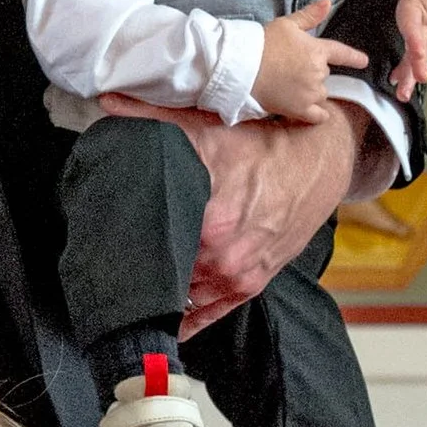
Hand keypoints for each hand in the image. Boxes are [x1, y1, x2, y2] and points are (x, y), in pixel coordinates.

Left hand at [99, 97, 359, 331]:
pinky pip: (212, 313)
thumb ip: (153, 118)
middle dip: (141, 268)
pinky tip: (165, 324)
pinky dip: (188, 318)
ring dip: (162, 295)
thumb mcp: (207, 128)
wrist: (322, 158)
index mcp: (211, 223)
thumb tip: (109, 102)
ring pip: (185, 298)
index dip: (124, 247)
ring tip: (131, 293)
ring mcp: (240, 275)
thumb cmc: (264, 142)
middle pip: (164, 276)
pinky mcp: (253, 283)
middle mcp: (225, 258)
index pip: (151, 249)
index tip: (104, 245)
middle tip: (109, 267)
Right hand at [251, 0, 368, 123]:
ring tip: (291, 86)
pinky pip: (317, 116)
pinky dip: (317, 115)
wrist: (243, 67)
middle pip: (324, 75)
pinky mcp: (299, 109)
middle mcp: (318, 73)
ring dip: (311, 91)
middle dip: (313, 72)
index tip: (363, 61)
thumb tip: (328, 2)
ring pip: (320, 93)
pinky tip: (311, 111)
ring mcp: (310, 93)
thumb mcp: (287, 24)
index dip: (354, 58)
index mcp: (317, 51)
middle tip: (291, 69)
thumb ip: (310, 15)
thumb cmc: (262, 44)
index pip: (342, 54)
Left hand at [380, 0, 426, 98]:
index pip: (417, 24)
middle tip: (416, 80)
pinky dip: (412, 72)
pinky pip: (421, 57)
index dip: (416, 39)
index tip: (416, 53)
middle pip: (420, 46)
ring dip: (412, 76)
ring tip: (403, 94)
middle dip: (416, 64)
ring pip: (420, 56)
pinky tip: (401, 88)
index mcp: (419, 4)